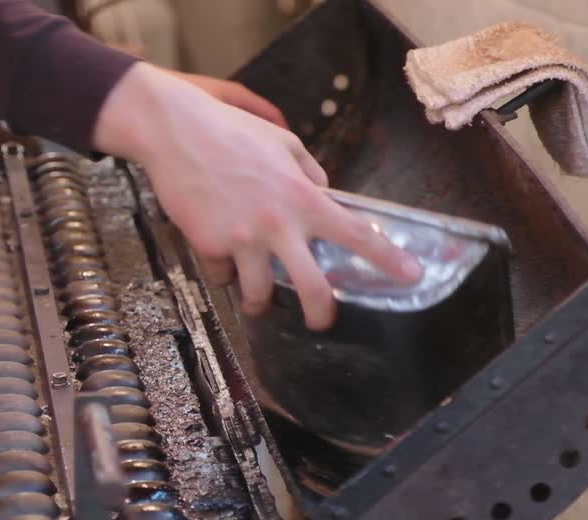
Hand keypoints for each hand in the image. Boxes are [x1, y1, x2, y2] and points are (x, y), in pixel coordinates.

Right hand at [93, 64, 420, 328]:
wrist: (175, 132)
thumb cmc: (229, 130)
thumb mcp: (281, 141)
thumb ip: (307, 170)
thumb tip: (321, 190)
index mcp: (302, 197)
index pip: (355, 234)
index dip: (387, 259)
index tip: (412, 276)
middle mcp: (278, 224)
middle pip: (311, 286)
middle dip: (320, 312)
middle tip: (321, 321)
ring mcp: (243, 239)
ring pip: (258, 292)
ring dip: (257, 299)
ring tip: (255, 297)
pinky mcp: (209, 245)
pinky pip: (220, 273)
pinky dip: (221, 269)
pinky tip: (216, 251)